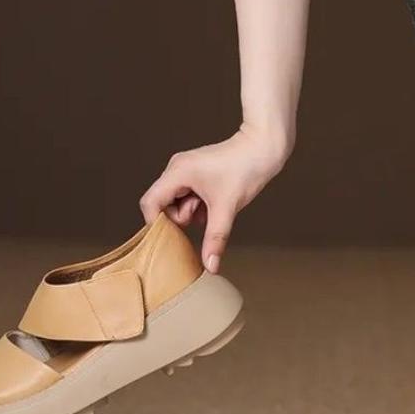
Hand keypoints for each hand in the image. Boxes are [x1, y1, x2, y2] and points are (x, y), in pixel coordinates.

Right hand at [140, 124, 290, 273]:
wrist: (264, 148)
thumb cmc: (245, 169)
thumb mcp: (228, 208)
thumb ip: (215, 238)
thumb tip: (210, 266)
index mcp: (178, 172)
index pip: (150, 203)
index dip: (157, 223)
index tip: (174, 237)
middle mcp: (177, 169)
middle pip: (163, 205)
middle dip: (182, 218)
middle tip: (204, 215)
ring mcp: (186, 171)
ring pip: (177, 203)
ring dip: (193, 212)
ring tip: (213, 206)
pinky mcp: (197, 174)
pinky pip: (189, 197)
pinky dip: (200, 206)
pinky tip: (215, 203)